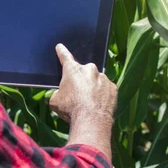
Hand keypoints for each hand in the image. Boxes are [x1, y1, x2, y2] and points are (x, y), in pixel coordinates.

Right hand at [50, 44, 116, 159]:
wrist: (91, 121)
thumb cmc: (70, 110)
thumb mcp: (55, 101)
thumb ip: (58, 93)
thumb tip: (61, 94)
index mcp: (73, 70)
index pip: (65, 57)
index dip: (62, 52)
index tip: (60, 46)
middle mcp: (89, 69)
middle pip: (84, 72)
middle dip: (81, 80)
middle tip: (78, 94)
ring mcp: (103, 77)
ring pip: (96, 81)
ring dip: (93, 88)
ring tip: (89, 103)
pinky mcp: (113, 87)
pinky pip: (106, 89)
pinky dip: (103, 95)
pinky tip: (98, 105)